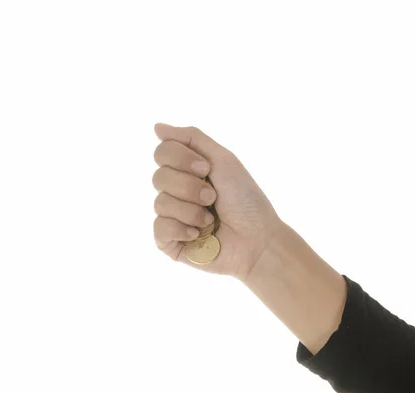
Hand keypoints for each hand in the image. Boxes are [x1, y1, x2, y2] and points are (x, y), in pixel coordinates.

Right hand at [152, 123, 284, 279]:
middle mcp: (176, 193)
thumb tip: (156, 127)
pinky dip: (180, 229)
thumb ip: (192, 138)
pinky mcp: (171, 243)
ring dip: (191, 210)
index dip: (181, 159)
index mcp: (187, 171)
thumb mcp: (223, 160)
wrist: (258, 239)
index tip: (207, 169)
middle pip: (158, 177)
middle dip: (189, 187)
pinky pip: (159, 229)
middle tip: (213, 196)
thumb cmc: (246, 200)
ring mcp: (172, 218)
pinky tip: (198, 234)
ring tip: (210, 218)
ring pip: (160, 203)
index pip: (162, 153)